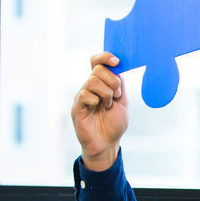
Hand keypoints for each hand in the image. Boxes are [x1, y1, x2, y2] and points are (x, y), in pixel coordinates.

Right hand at [71, 52, 128, 171]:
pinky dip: (96, 100)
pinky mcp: (77, 107)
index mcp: (101, 83)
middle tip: (116, 96)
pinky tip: (98, 108)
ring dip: (106, 93)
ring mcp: (82, 96)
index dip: (105, 57)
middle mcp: (89, 87)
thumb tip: (117, 68)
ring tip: (108, 105)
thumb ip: (120, 85)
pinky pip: (85, 95)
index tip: (116, 61)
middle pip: (97, 70)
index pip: (97, 62)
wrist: (107, 143)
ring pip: (92, 81)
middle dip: (112, 82)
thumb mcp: (123, 102)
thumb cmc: (114, 124)